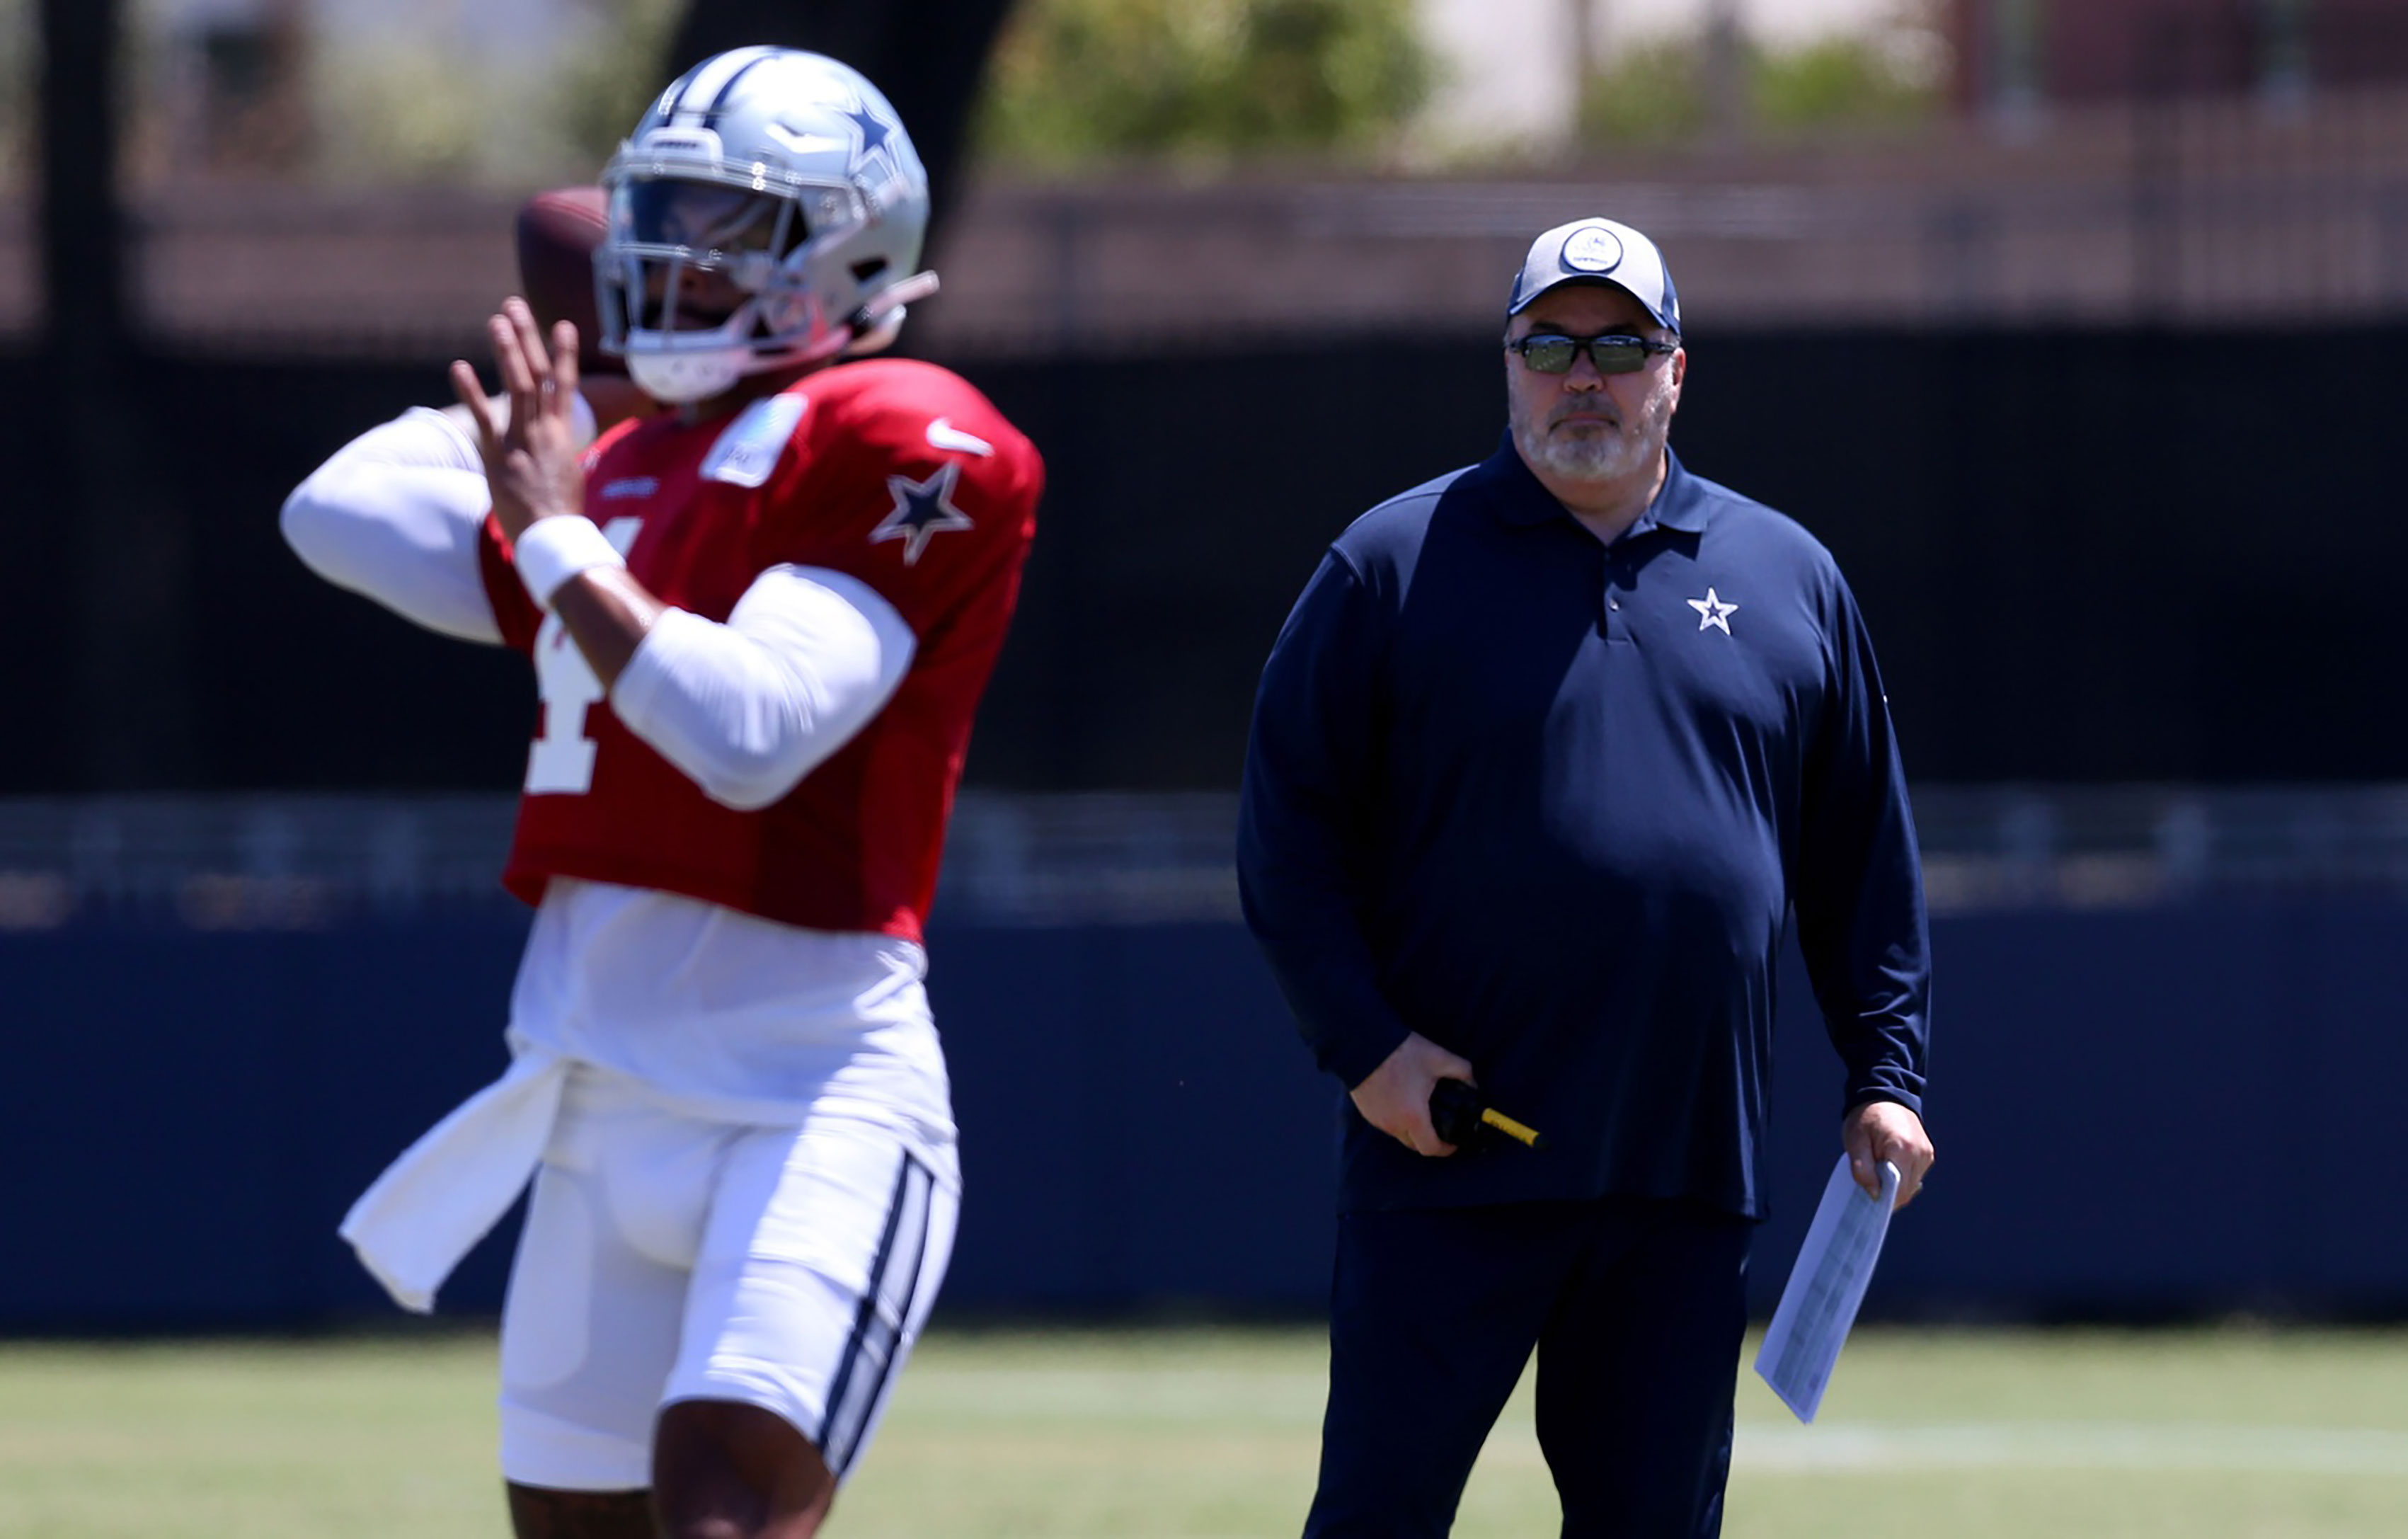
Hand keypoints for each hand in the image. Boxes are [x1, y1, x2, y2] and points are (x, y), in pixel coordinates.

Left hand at [450, 298, 586, 541]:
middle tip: (515, 306)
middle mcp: (544, 431)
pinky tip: (458, 367)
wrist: (553, 537)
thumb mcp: (570, 478)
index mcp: (563, 435)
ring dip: (507, 351)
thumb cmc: (563, 515)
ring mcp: (522, 441)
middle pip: (538, 374)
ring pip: (518, 387)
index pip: (565, 385)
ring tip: (497, 321)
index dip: (563, 353)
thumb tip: (567, 456)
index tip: (562, 325)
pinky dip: (471, 392)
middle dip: (527, 338)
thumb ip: (563, 457)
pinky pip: (483, 418)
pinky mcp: (498, 456)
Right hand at [1350, 1032, 1476, 1156]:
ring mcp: (1378, 1120)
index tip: (1453, 1142)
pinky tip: (1402, 1100)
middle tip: (1440, 1125)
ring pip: (1399, 1134)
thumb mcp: (1438, 1058)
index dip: (1446, 1149)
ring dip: (1412, 1129)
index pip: (1431, 1149)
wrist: (1363, 1043)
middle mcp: (1394, 1124)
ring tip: (1421, 1109)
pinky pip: (1386, 1123)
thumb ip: (1463, 1071)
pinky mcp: (1367, 1112)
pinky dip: (1397, 1119)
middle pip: (1415, 1145)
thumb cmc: (1401, 1053)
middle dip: (1429, 1139)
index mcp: (1414, 1117)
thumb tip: (1473, 1085)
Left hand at [1843, 1100, 1933, 1210]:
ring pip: (1911, 1186)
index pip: (1898, 1190)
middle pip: (1906, 1191)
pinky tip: (1887, 1168)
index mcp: (1902, 1149)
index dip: (1883, 1200)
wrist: (1883, 1093)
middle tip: (1868, 1185)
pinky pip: (1915, 1176)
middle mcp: (1920, 1153)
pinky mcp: (1927, 1154)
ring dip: (1895, 1186)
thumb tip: (1874, 1195)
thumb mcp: (1855, 1141)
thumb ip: (1863, 1169)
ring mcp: (1926, 1154)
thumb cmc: (1866, 1116)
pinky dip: (1901, 1178)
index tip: (1869, 1201)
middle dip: (1887, 1194)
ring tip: (1877, 1171)